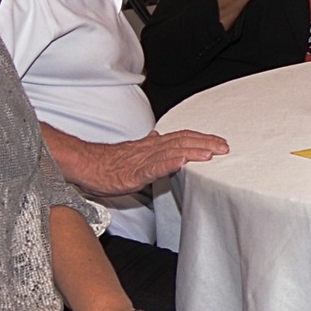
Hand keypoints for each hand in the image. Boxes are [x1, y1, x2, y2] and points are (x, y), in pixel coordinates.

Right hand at [76, 130, 228, 196]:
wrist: (85, 164)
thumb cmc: (108, 162)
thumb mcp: (133, 152)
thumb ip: (149, 146)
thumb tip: (159, 137)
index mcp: (152, 145)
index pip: (182, 137)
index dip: (202, 139)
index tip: (219, 142)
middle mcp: (150, 149)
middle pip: (182, 142)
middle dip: (205, 144)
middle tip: (224, 147)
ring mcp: (143, 160)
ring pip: (171, 152)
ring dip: (193, 152)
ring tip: (211, 154)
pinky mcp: (133, 173)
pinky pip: (153, 167)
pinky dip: (168, 163)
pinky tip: (181, 163)